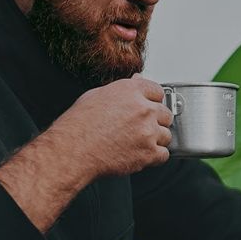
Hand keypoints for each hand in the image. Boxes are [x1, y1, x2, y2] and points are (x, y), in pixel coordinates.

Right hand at [51, 74, 172, 178]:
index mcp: (131, 91)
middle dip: (156, 121)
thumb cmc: (79, 125)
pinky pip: (164, 155)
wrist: (74, 150)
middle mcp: (143, 109)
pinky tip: (141, 154)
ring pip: (167, 135)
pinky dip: (155, 157)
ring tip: (138, 143)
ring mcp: (148, 132)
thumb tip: (135, 82)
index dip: (153, 101)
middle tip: (142, 128)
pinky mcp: (149, 153)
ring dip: (156, 140)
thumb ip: (122, 89)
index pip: (158, 91)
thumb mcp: (97, 95)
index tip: (150, 107)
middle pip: (166, 114)